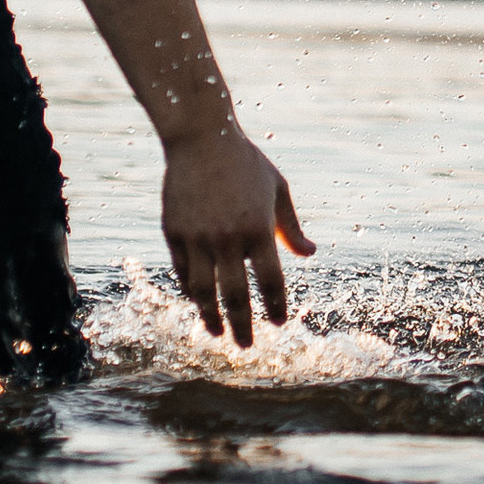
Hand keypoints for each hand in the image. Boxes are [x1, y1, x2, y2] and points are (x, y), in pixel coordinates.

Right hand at [161, 124, 314, 344]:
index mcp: (258, 228)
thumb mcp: (277, 189)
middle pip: (235, 296)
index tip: (279, 323)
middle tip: (247, 345)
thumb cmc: (245, 163)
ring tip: (218, 334)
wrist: (201, 138)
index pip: (270, 281)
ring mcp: (197, 237)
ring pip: (203, 291)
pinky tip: (199, 304)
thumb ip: (290, 227)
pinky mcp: (174, 233)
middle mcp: (227, 238)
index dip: (276, 306)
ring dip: (211, 317)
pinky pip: (182, 272)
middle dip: (243, 326)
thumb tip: (309, 255)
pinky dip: (191, 292)